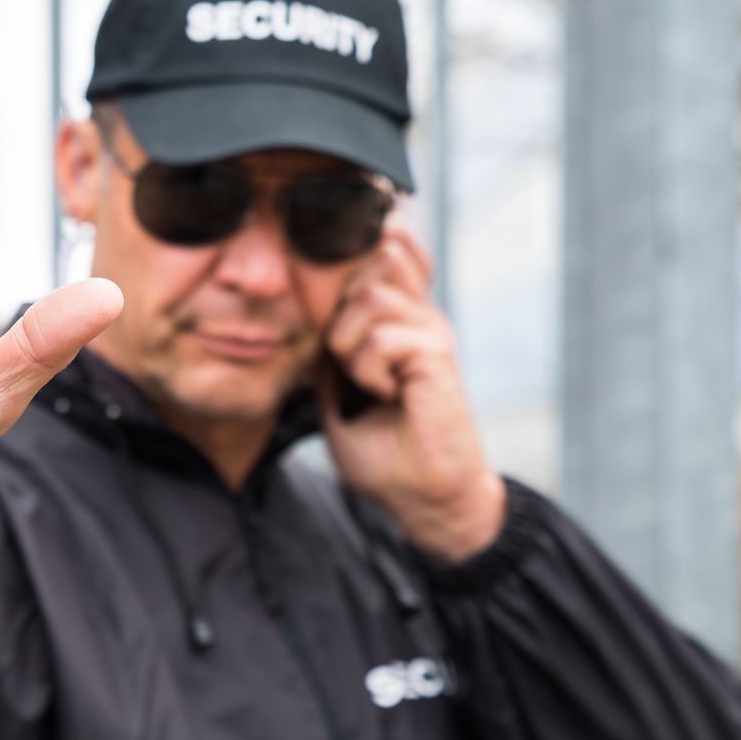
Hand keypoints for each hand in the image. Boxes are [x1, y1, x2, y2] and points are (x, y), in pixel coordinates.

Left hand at [318, 226, 504, 562]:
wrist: (424, 494)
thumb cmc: (383, 450)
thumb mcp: (335, 389)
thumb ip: (324, 345)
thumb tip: (303, 306)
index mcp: (397, 315)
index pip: (380, 245)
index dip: (346, 262)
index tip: (329, 316)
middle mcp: (417, 313)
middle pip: (374, 251)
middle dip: (337, 299)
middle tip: (342, 352)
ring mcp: (430, 329)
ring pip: (368, 293)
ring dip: (347, 342)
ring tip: (364, 378)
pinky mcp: (437, 353)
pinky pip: (380, 337)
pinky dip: (366, 369)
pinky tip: (383, 394)